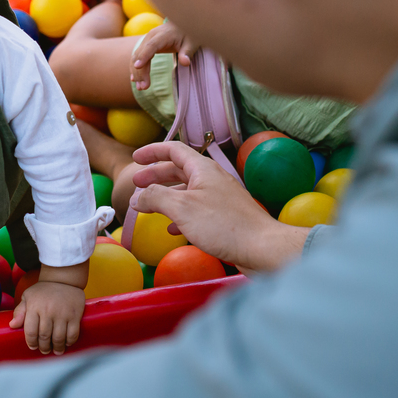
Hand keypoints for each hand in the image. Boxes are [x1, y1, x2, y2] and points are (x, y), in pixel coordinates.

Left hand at [9, 280, 84, 354]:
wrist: (64, 278)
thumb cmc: (43, 290)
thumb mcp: (28, 296)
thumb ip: (19, 311)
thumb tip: (12, 326)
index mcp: (34, 306)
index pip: (30, 331)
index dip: (31, 342)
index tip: (33, 346)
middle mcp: (48, 311)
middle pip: (44, 336)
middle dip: (44, 347)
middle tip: (45, 350)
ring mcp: (62, 313)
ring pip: (58, 338)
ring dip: (57, 347)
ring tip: (56, 350)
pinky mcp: (75, 315)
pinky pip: (73, 334)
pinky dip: (69, 342)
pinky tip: (66, 343)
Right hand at [130, 20, 196, 89]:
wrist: (181, 23)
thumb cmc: (187, 34)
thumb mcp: (191, 42)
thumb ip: (187, 52)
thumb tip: (185, 63)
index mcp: (163, 35)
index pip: (151, 46)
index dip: (144, 55)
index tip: (138, 66)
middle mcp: (151, 36)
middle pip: (141, 54)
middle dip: (140, 71)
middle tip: (143, 87)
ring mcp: (146, 40)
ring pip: (136, 56)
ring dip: (137, 72)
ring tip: (140, 88)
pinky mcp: (145, 45)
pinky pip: (137, 56)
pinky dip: (135, 68)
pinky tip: (134, 79)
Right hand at [131, 141, 308, 271]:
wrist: (262, 247)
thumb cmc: (222, 224)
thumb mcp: (182, 208)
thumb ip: (156, 198)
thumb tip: (137, 197)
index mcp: (203, 169)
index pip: (174, 150)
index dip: (153, 151)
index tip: (135, 158)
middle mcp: (212, 179)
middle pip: (179, 170)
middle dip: (156, 175)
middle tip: (136, 185)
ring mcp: (220, 198)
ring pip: (187, 191)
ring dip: (166, 196)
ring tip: (149, 207)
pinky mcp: (225, 217)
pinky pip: (196, 209)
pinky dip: (180, 214)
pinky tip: (172, 228)